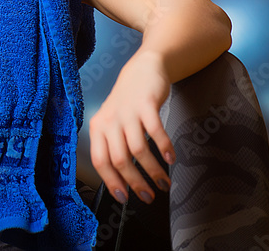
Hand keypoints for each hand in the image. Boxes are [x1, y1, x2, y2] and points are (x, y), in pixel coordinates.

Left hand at [88, 50, 174, 204]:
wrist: (141, 70)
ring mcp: (127, 112)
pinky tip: (171, 158)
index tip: (123, 198)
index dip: (111, 182)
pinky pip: (155, 132)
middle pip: (120, 160)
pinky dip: (164, 148)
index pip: (100, 161)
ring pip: (138, 150)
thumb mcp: (113, 123)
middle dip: (135, 183)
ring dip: (153, 171)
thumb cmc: (127, 103)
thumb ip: (114, 147)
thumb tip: (122, 180)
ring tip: (163, 183)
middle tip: (148, 196)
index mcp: (98, 128)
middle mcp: (109, 121)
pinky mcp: (146, 105)